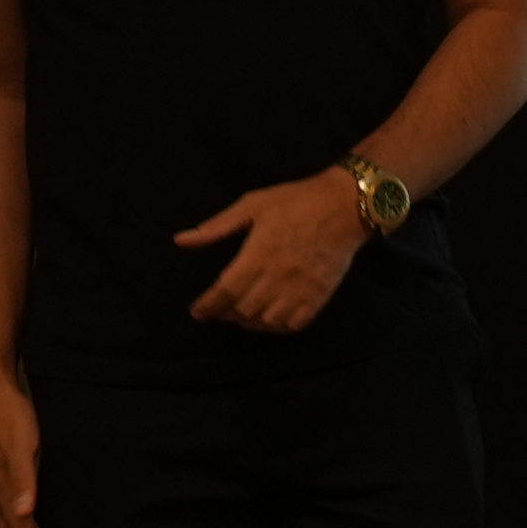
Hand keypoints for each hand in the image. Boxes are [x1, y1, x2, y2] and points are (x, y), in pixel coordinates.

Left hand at [175, 174, 372, 337]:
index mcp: (258, 253)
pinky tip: (268, 317)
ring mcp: (300, 289)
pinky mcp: (318, 296)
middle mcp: (278, 276)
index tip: (198, 311)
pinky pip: (292, 325)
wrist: (345, 206)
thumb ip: (216, 227)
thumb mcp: (252, 205)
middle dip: (225, 313)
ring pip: (266, 322)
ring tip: (242, 312)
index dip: (208, 305)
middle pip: (243, 310)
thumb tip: (181, 240)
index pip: (225, 290)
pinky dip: (275, 327)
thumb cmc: (295, 201)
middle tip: (219, 307)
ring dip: (249, 321)